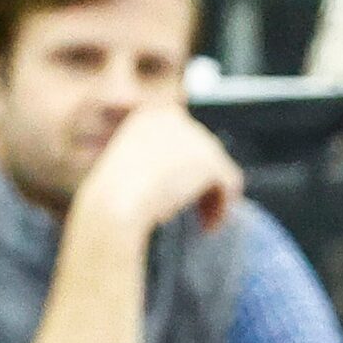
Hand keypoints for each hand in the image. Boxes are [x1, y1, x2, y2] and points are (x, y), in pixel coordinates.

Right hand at [70, 102, 242, 241]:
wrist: (114, 205)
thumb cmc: (112, 199)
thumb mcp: (129, 174)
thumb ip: (157, 167)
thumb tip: (184, 179)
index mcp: (150, 115)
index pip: (182, 137)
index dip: (186, 168)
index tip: (177, 194)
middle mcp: (174, 118)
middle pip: (203, 151)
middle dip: (201, 184)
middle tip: (194, 214)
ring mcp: (194, 136)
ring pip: (217, 167)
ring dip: (212, 196)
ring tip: (202, 222)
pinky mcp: (209, 158)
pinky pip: (230, 182)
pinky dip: (223, 206)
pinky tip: (208, 227)